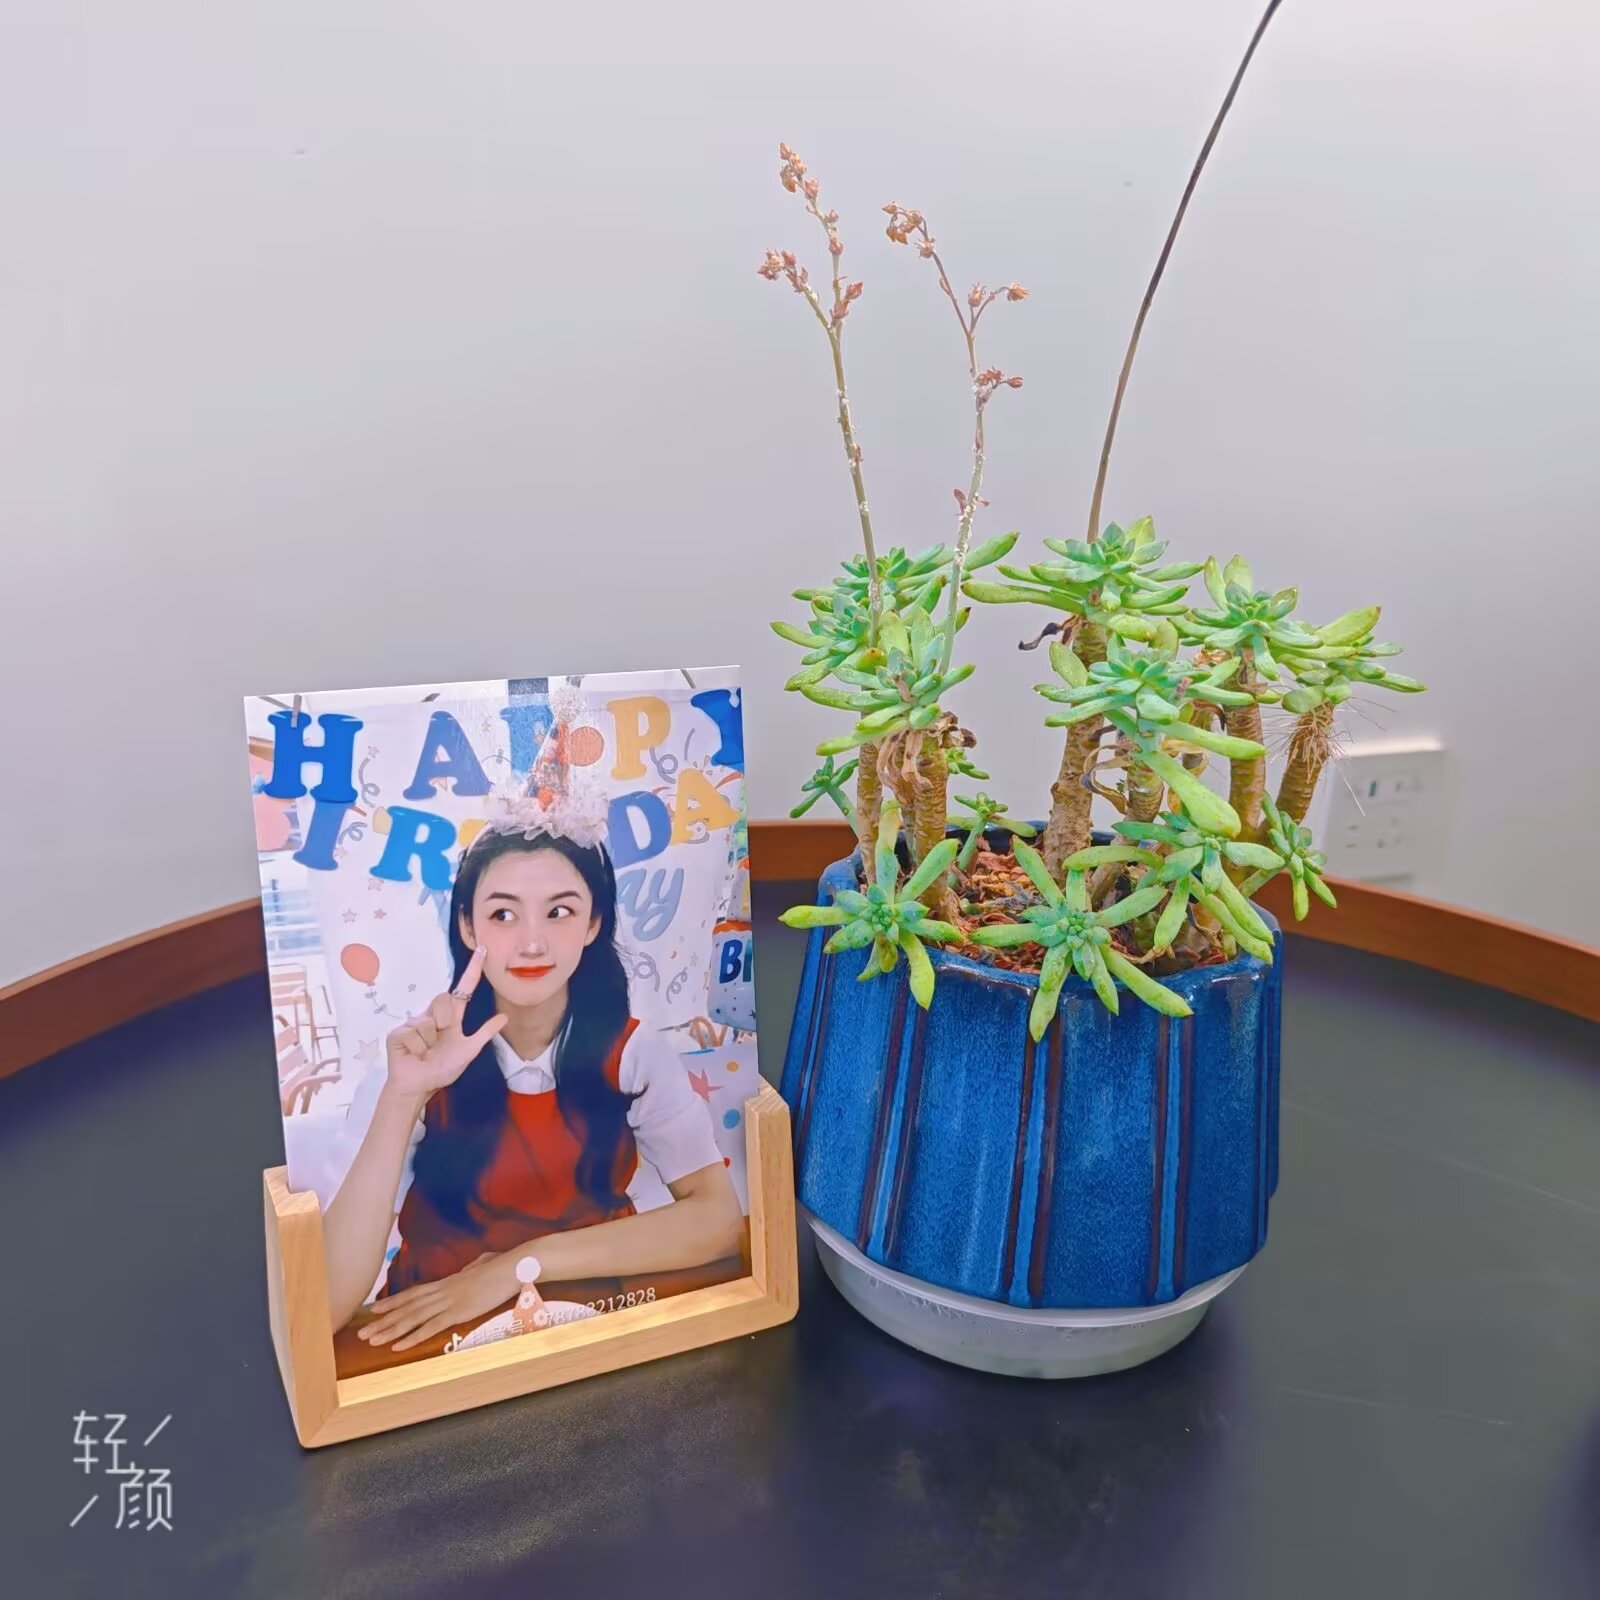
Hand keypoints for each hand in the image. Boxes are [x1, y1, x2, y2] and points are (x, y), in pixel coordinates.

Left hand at [357, 1250, 520, 1351]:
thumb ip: (472, 1268)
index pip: (413, 1294)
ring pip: (413, 1318)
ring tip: (372, 1340)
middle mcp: (441, 1291)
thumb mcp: (482, 1265)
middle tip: (362, 1332)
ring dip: (390, 1330)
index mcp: (446, 1282)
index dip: (392, 1302)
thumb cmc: (501, 1265)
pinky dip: (412, 1337)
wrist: (511, 1266)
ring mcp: (448, 1301)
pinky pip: (430, 1327)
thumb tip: (472, 1266)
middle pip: (406, 1307)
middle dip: (383, 1321)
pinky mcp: (458, 1312)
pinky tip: (398, 1346)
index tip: (374, 1310)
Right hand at [383, 946, 507, 1099]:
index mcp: (451, 1017)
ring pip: (427, 1021)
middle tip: (441, 1039)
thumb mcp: (468, 1050)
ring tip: (427, 1053)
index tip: (483, 950)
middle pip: (443, 999)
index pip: (463, 989)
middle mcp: (432, 1015)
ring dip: (431, 1042)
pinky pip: (413, 1033)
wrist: (420, 1087)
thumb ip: (484, 1034)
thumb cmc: (442, 1069)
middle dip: (444, 1020)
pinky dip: (418, 1048)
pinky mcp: (398, 1033)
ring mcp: (414, 1022)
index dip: (473, 970)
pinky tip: (415, 1055)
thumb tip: (504, 1017)